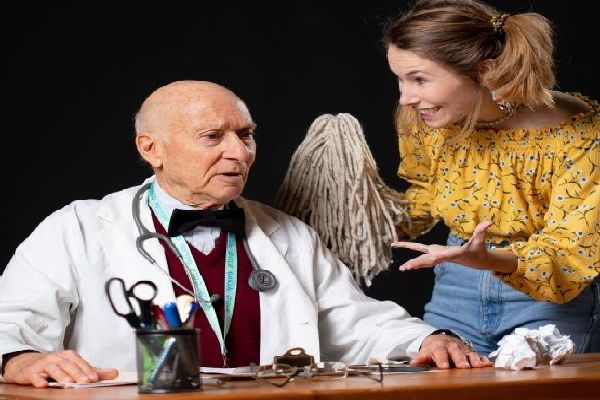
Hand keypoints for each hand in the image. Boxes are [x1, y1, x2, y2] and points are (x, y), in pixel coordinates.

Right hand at [3, 351, 117, 387]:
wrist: (28, 363)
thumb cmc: (55, 365)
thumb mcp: (74, 366)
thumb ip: (93, 370)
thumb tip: (114, 373)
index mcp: (69, 356)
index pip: (81, 363)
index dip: (88, 371)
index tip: (95, 379)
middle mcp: (57, 358)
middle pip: (69, 365)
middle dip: (77, 373)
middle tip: (85, 381)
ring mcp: (43, 364)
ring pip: (53, 369)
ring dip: (61, 376)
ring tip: (68, 383)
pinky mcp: (31, 372)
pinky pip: (35, 376)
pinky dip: (39, 380)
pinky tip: (43, 384)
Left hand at [392, 221, 492, 270]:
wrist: (477, 261)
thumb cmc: (478, 250)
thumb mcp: (481, 240)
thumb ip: (482, 231)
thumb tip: (490, 222)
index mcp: (454, 254)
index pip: (446, 255)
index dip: (439, 256)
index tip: (432, 257)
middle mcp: (444, 256)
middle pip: (429, 260)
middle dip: (418, 263)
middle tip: (406, 267)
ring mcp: (440, 256)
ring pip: (425, 260)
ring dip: (413, 263)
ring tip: (401, 268)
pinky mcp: (438, 255)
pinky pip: (425, 258)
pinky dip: (415, 260)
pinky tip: (406, 265)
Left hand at [412, 335, 491, 368]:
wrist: (441, 339)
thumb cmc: (433, 349)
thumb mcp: (426, 352)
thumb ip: (421, 358)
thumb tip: (412, 363)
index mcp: (439, 347)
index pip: (440, 353)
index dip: (442, 359)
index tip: (443, 367)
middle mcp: (452, 346)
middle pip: (456, 353)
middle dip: (460, 359)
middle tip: (463, 367)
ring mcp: (462, 348)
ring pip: (469, 353)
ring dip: (474, 360)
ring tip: (478, 367)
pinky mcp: (471, 351)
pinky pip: (478, 355)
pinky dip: (483, 359)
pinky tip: (488, 365)